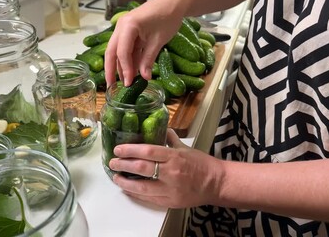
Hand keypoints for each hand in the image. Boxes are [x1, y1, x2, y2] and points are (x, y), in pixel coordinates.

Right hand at [104, 0, 183, 86]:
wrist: (172, 3)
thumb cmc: (167, 17)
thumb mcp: (158, 41)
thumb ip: (149, 59)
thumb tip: (144, 77)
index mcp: (128, 26)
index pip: (122, 52)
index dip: (125, 69)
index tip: (128, 83)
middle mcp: (121, 27)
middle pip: (112, 52)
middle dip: (110, 70)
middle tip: (111, 87)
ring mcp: (124, 30)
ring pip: (117, 51)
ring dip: (119, 66)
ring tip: (121, 83)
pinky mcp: (129, 33)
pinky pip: (125, 49)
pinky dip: (127, 61)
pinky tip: (130, 73)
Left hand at [109, 129, 223, 207]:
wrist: (216, 184)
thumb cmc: (202, 164)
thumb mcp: (186, 148)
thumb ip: (170, 139)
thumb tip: (160, 127)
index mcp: (174, 156)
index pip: (147, 151)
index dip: (130, 150)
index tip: (118, 149)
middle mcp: (170, 173)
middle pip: (141, 168)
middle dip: (123, 165)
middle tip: (112, 162)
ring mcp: (170, 189)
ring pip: (141, 187)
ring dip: (125, 182)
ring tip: (116, 177)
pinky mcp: (169, 201)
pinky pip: (148, 198)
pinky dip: (135, 193)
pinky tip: (127, 189)